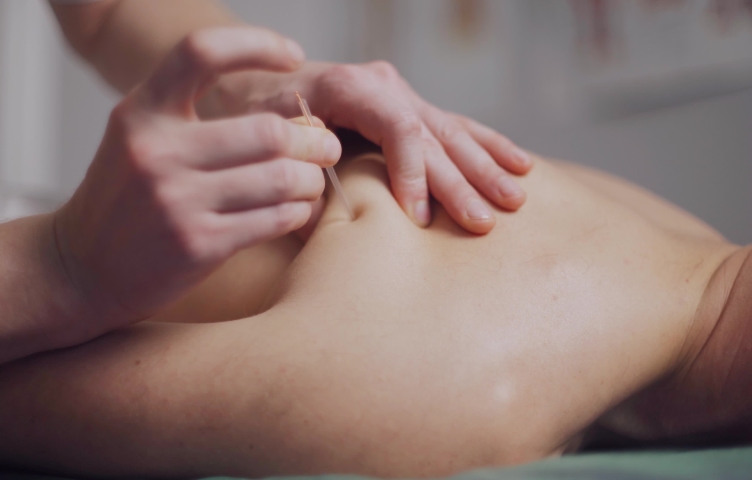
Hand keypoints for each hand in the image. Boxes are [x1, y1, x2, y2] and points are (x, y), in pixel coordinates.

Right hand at [54, 27, 340, 324]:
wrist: (79, 269)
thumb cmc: (124, 200)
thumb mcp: (142, 142)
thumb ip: (199, 120)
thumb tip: (295, 112)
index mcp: (141, 111)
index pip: (201, 52)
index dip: (257, 44)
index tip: (294, 57)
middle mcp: (156, 150)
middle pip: (268, 130)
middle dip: (313, 139)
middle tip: (327, 146)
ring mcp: (175, 200)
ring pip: (280, 177)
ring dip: (312, 180)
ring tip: (314, 181)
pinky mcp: (197, 244)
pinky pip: (274, 219)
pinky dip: (298, 212)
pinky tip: (296, 210)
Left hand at [201, 61, 532, 233]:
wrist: (257, 86)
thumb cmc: (259, 116)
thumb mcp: (271, 140)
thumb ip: (302, 173)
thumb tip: (336, 215)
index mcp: (349, 87)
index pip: (397, 129)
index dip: (413, 174)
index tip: (421, 219)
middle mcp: (382, 85)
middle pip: (431, 135)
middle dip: (460, 181)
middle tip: (485, 222)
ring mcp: (400, 93)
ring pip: (451, 130)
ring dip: (484, 166)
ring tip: (516, 198)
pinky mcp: (409, 106)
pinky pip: (455, 125)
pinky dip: (486, 145)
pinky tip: (520, 162)